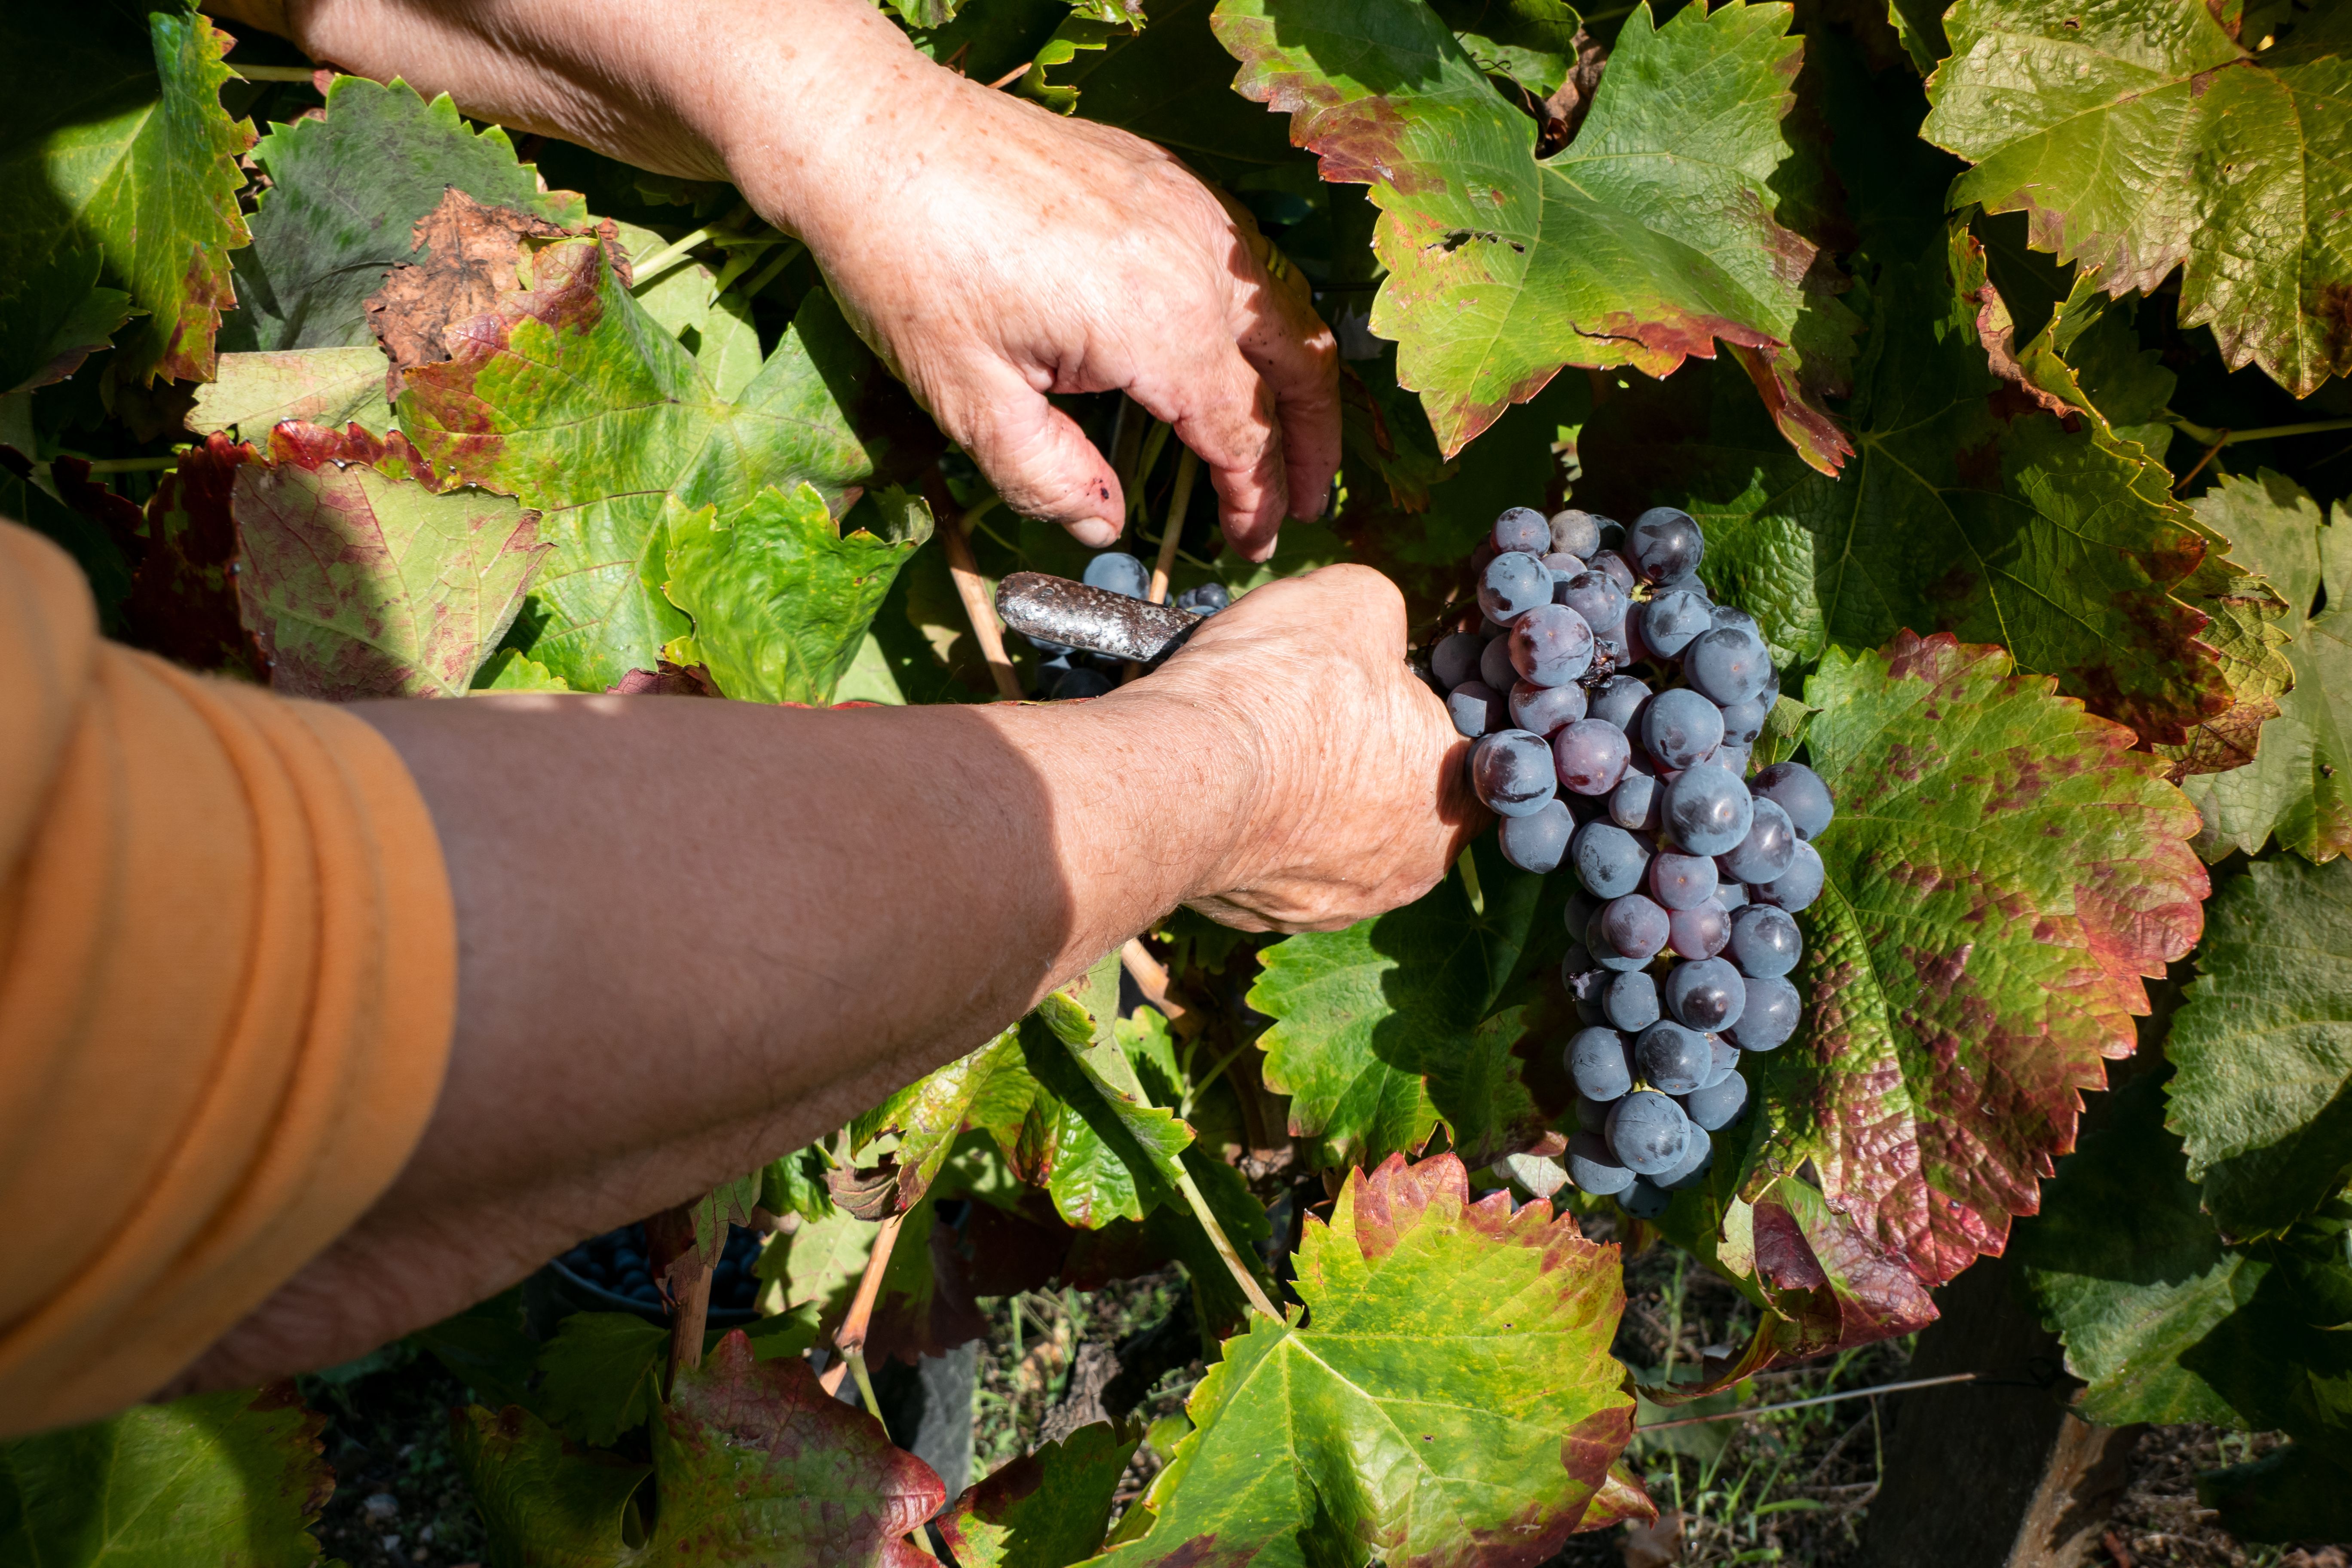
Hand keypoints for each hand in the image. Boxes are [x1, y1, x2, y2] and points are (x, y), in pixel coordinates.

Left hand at [718, 53, 1340, 559]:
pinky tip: (1239, 356)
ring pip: (1287, 306)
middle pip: (1299, 365)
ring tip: (1289, 440)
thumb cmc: (908, 261)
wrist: (873, 137)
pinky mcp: (1165, 180)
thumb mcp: (967, 397)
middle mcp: (1194, 258)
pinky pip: (1247, 261)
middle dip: (1313, 444)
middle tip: (1309, 502)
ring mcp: (1187, 209)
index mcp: (1156, 322)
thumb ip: (1047, 475)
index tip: (1249, 544)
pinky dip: (1265, 321)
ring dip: (1300, 380)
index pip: (1241, 432)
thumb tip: (1105, 526)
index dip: (1254, 499)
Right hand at [1139, 564, 1485, 929]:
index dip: (1430, 704)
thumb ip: (1389, 621)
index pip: (1472, 752)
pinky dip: (1260, 826)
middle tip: (1317, 707)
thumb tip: (1374, 633)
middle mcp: (1409, 872)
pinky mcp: (1265, 919)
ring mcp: (1334, 907)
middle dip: (1366, 753)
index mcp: (1456, 800)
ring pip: (1334, 837)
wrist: (1182, 770)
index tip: (1385, 681)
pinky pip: (1275, 863)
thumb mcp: (1358, 603)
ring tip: (1266, 742)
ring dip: (1309, 795)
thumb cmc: (1283, 686)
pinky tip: (1233, 783)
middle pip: (1400, 797)